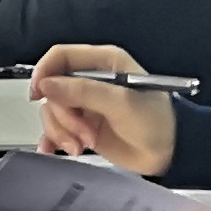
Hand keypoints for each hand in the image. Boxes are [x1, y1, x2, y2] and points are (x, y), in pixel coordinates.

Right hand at [30, 43, 174, 170]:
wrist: (171, 153)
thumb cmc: (157, 121)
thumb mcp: (122, 103)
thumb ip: (83, 92)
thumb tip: (46, 85)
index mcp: (103, 63)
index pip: (61, 56)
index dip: (45, 72)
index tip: (39, 94)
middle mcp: (91, 81)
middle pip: (53, 89)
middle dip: (64, 115)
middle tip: (84, 133)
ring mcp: (86, 105)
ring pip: (53, 112)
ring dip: (63, 131)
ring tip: (83, 145)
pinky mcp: (83, 126)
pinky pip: (56, 129)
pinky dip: (54, 140)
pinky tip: (55, 150)